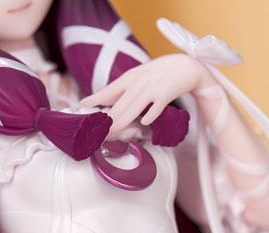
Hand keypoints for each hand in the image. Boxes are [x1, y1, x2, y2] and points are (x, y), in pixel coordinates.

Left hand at [81, 54, 212, 136]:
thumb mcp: (139, 75)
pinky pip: (156, 107)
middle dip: (108, 119)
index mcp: (131, 77)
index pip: (110, 89)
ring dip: (123, 121)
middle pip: (121, 103)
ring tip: (113, 132)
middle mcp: (140, 81)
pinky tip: (145, 122)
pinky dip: (150, 114)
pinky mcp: (166, 94)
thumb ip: (124, 87)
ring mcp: (153, 88)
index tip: (83, 104)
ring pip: (135, 107)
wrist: (185, 65)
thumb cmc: (159, 73)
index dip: (96, 97)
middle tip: (98, 132)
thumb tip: (103, 98)